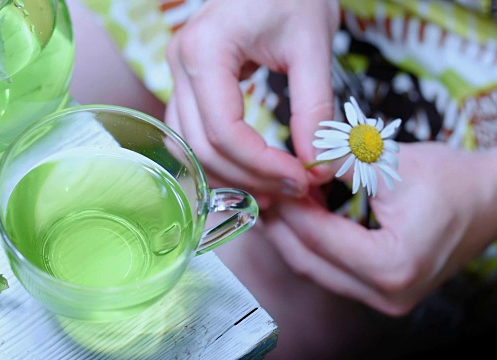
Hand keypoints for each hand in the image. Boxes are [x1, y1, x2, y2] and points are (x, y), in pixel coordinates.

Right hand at [165, 0, 339, 202]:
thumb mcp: (313, 46)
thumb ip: (314, 109)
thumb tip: (318, 167)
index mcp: (205, 51)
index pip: (225, 130)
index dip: (262, 165)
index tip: (301, 180)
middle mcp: (179, 64)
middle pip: (201, 146)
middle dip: (248, 177)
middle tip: (292, 191)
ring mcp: (178, 74)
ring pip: (190, 146)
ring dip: (230, 175)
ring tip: (272, 190)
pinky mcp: (188, 82)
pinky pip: (192, 133)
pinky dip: (219, 159)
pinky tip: (249, 172)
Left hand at [262, 141, 496, 314]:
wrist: (493, 197)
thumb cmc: (453, 179)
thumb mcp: (389, 162)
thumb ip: (337, 162)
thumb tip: (295, 161)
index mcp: (392, 266)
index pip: (317, 237)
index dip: (289, 206)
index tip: (268, 179)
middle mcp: (387, 294)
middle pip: (309, 261)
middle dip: (282, 225)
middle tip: (261, 192)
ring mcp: (386, 298)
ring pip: (317, 269)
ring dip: (294, 235)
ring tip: (276, 200)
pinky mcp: (384, 291)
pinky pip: (333, 269)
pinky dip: (314, 242)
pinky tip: (301, 215)